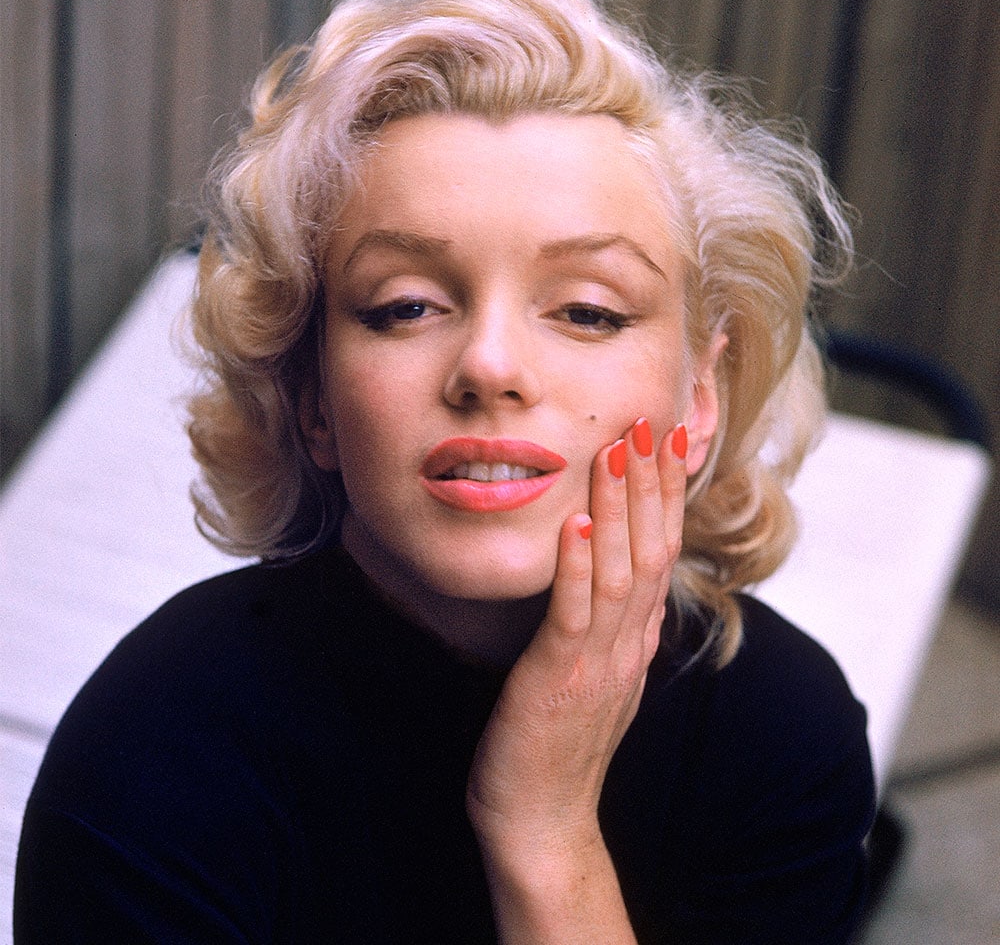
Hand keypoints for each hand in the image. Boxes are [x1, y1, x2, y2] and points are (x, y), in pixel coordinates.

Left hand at [467, 417, 687, 877]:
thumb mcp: (600, 675)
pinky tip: (578, 523)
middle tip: (647, 422)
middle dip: (651, 484)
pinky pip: (574, 613)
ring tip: (616, 451)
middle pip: (652, 550)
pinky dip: (578, 565)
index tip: (664, 441)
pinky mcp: (560, 677)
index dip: (665, 495)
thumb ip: (618, 628)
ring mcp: (600, 661)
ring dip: (620, 508)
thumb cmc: (558, 742)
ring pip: (620, 570)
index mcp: (637, 639)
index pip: (662, 552)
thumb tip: (632, 585)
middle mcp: (629, 644)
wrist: (542, 820)